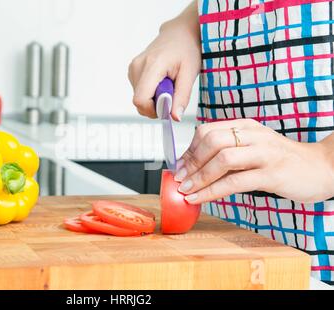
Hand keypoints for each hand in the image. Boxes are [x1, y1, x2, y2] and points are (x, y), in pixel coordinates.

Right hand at [128, 0, 200, 120]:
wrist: (180, 32)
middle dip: (156, 105)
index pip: (140, 100)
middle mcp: (137, 67)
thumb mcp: (190, 73)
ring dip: (154, 99)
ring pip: (139, 98)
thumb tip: (175, 117)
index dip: (153, 110)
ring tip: (168, 84)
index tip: (168, 107)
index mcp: (152, 65)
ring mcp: (133, 69)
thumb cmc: (187, 49)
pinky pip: (139, 92)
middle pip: (139, 102)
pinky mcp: (132, 71)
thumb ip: (182, 97)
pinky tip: (161, 82)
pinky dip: (151, 93)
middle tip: (172, 93)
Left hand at [174, 119, 333, 203]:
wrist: (322, 168)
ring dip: (198, 177)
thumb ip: (229, 153)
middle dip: (190, 162)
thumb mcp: (253, 149)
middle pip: (211, 141)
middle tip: (179, 179)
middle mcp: (254, 135)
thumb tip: (195, 167)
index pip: (207, 131)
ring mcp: (264, 153)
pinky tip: (199, 198)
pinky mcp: (272, 173)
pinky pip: (235, 181)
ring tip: (186, 190)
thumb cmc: (283, 161)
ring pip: (222, 159)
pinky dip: (212, 191)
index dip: (189, 149)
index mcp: (246, 127)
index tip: (179, 166)